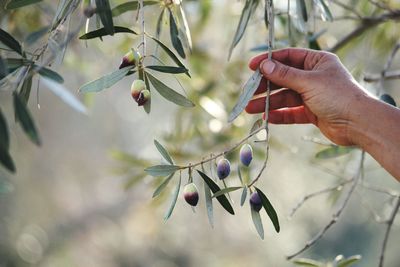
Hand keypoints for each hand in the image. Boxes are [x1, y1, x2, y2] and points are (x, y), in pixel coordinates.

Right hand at [245, 48, 370, 145]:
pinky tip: (267, 118)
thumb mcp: (309, 82)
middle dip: (265, 86)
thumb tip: (265, 66)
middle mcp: (313, 77)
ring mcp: (312, 95)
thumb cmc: (338, 96)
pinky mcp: (312, 113)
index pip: (288, 57)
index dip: (269, 61)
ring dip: (268, 103)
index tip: (252, 67)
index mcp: (317, 62)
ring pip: (285, 97)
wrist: (358, 123)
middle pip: (283, 79)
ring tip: (250, 109)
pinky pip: (291, 112)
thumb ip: (285, 75)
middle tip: (248, 92)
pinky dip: (279, 114)